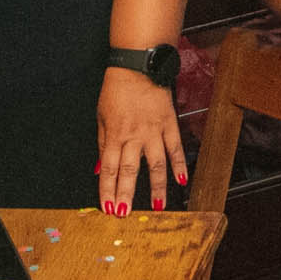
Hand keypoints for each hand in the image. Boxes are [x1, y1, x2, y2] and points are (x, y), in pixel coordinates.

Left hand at [96, 68, 186, 215]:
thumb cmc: (116, 89)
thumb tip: (98, 168)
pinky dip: (179, 164)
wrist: (138, 66)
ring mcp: (153, 130)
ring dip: (157, 187)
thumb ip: (102, 143)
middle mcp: (133, 135)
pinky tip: (182, 180)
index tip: (107, 207)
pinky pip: (175, 147)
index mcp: (114, 134)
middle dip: (126, 194)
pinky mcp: (168, 123)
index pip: (108, 168)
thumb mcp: (101, 116)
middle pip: (129, 170)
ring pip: (156, 164)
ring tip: (158, 207)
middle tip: (125, 213)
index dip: (107, 189)